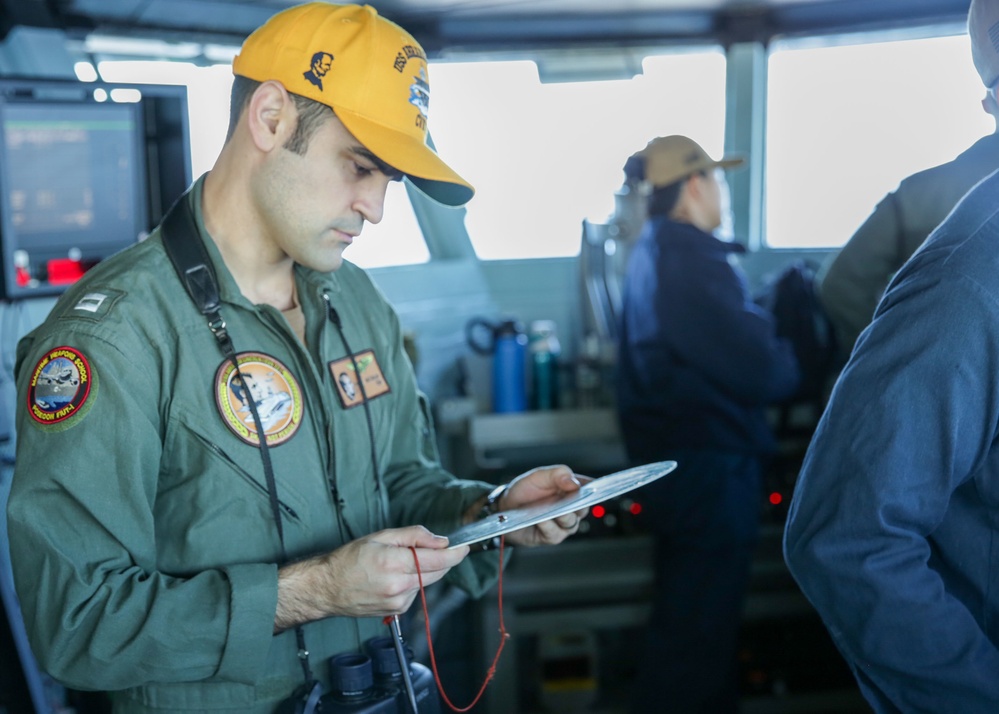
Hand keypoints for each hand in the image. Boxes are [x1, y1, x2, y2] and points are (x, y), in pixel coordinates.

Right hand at [274, 526, 468, 631]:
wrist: (327, 588)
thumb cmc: (349, 559)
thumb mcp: (381, 536)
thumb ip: (414, 536)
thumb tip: (440, 540)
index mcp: (394, 563)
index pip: (437, 560)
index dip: (455, 553)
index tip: (464, 547)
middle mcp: (398, 585)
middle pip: (437, 572)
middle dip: (441, 560)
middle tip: (434, 548)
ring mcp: (398, 601)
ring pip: (426, 582)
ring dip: (424, 571)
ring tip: (398, 564)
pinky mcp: (397, 611)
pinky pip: (416, 592)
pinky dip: (413, 583)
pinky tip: (395, 578)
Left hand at [500, 464, 590, 546]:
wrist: (505, 508)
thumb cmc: (524, 491)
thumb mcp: (538, 476)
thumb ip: (557, 474)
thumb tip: (573, 482)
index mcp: (571, 489)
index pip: (589, 488)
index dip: (592, 488)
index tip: (589, 487)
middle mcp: (570, 508)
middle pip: (583, 507)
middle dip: (577, 503)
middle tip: (571, 498)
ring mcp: (562, 524)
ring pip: (571, 522)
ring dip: (562, 516)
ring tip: (553, 510)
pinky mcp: (552, 536)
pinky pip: (554, 532)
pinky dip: (547, 525)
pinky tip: (541, 519)